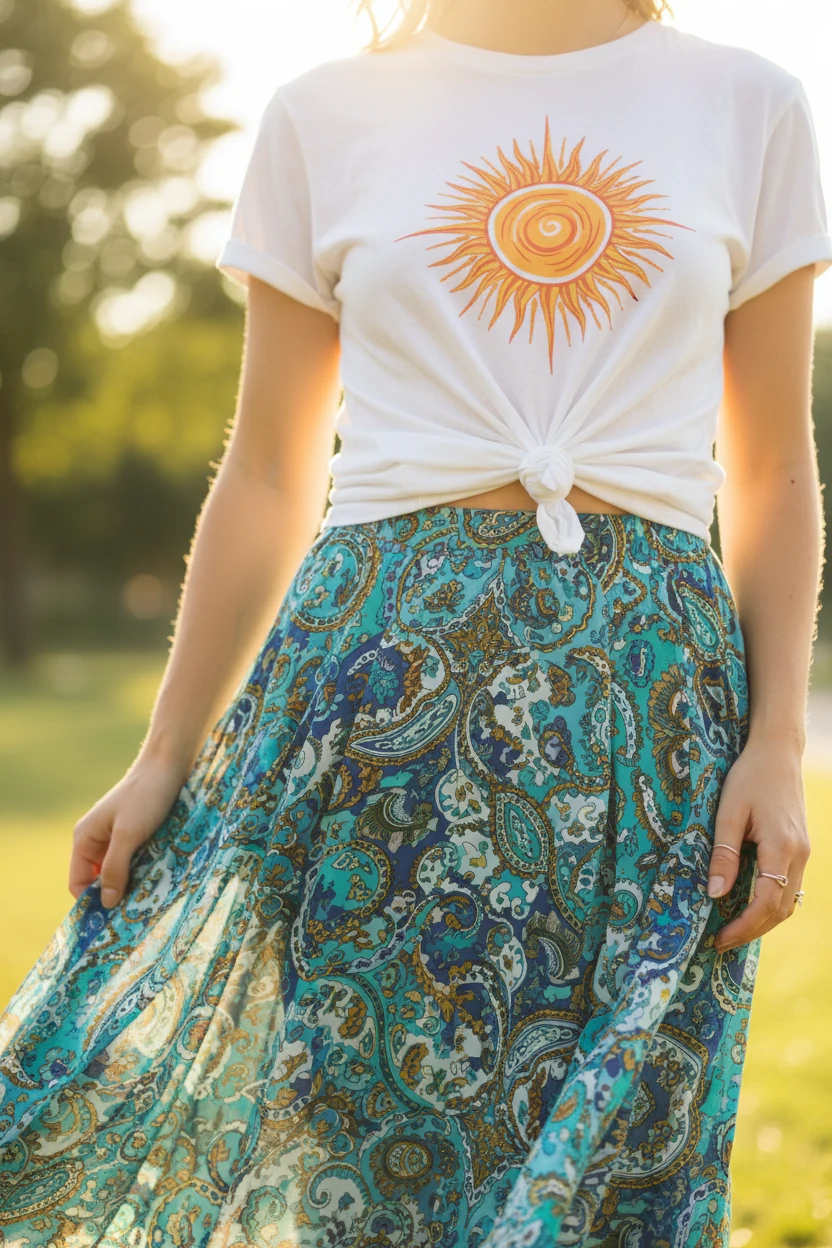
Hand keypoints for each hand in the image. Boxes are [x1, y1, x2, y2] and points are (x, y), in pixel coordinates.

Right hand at [69, 753, 188, 908]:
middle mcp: (98, 839)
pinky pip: (136, 861)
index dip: (92, 901)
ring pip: (120, 871)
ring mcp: (118, 836)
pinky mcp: (139, 834)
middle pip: (100, 879)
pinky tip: (159, 880)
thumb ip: (115, 867)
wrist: (170, 764)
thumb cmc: (146, 795)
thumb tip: (106, 903)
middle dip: (115, 895)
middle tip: (135, 914)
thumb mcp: (129, 834)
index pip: (78, 882)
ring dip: (133, 884)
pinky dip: (145, 871)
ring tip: (149, 899)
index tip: (112, 920)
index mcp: (85, 838)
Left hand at [708, 736, 808, 953]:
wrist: (777, 752)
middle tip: (721, 941)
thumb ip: (723, 854)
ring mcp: (803, 852)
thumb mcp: (728, 812)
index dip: (744, 926)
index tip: (719, 938)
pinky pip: (789, 886)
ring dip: (763, 921)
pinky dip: (771, 903)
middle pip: (780, 909)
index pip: (766, 902)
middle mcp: (799, 855)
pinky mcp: (799, 848)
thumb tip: (714, 894)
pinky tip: (748, 906)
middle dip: (752, 930)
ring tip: (732, 929)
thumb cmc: (749, 777)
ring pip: (788, 901)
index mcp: (782, 847)